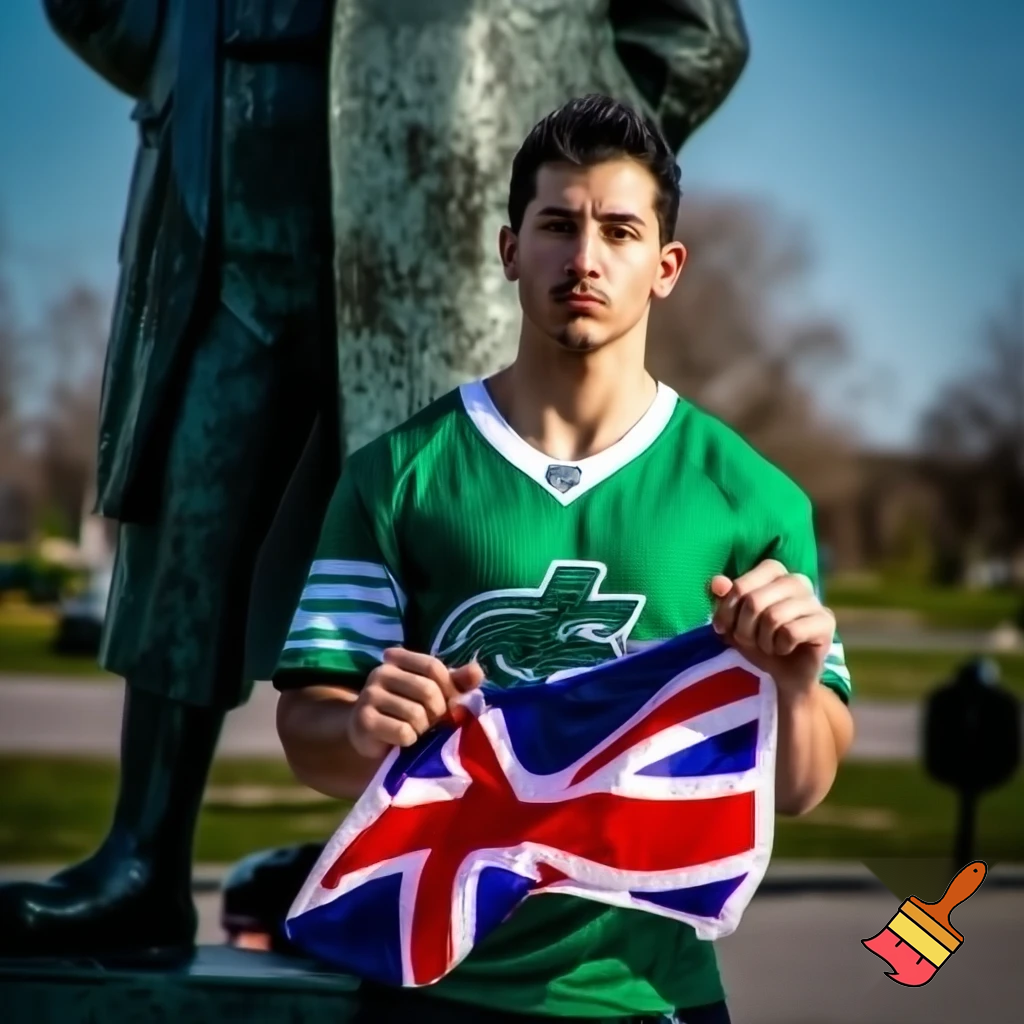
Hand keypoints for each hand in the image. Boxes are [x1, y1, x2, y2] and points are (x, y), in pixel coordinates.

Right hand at [347, 649, 484, 758]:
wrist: (370, 737)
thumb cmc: (407, 710)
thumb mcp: (433, 692)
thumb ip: (456, 681)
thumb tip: (477, 671)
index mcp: (397, 659)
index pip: (433, 666)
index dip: (448, 688)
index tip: (448, 702)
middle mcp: (381, 672)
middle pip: (427, 690)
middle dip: (437, 712)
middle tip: (431, 722)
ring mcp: (369, 695)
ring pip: (416, 714)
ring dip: (423, 729)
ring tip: (415, 731)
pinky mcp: (364, 721)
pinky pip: (403, 732)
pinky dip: (410, 740)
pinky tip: (402, 740)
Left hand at [710, 560, 833, 695]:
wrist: (783, 675)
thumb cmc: (757, 641)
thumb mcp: (733, 621)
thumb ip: (724, 599)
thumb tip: (717, 583)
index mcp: (773, 572)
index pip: (741, 585)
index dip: (727, 610)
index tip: (722, 628)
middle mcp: (796, 580)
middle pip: (754, 601)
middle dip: (743, 629)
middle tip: (748, 641)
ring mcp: (814, 600)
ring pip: (773, 617)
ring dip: (762, 640)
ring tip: (767, 645)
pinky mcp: (826, 622)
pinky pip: (791, 632)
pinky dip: (780, 647)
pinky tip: (784, 649)